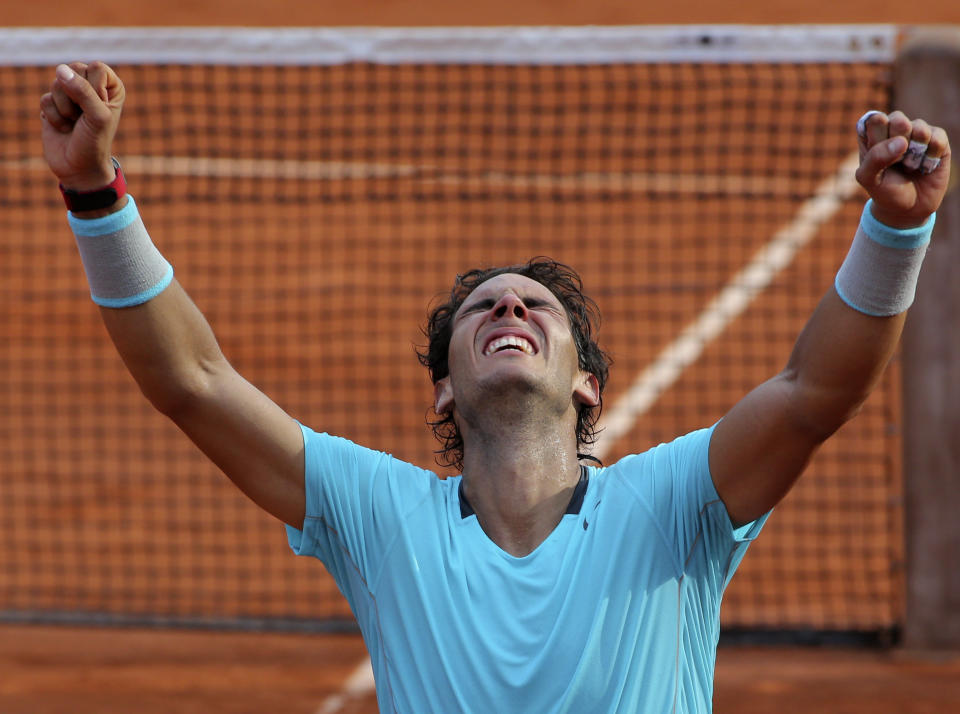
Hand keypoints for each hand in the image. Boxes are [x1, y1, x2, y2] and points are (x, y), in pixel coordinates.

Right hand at [40, 61, 124, 190]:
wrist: (79, 167)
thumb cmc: (96, 142)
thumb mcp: (98, 116)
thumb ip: (83, 91)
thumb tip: (61, 69)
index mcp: (111, 86)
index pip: (97, 68)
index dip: (94, 89)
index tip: (101, 108)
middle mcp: (91, 86)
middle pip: (73, 70)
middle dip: (76, 97)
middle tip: (85, 116)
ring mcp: (70, 94)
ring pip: (57, 83)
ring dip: (65, 109)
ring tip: (75, 123)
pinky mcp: (52, 104)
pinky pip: (45, 99)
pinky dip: (54, 116)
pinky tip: (63, 127)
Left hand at [854, 110, 950, 228]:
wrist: (909, 208)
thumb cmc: (884, 190)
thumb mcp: (868, 179)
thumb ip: (875, 159)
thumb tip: (902, 141)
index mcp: (872, 134)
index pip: (875, 119)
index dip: (879, 138)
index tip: (878, 156)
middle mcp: (894, 129)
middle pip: (898, 118)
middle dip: (897, 143)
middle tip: (896, 162)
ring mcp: (916, 132)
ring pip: (919, 127)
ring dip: (915, 152)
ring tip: (909, 166)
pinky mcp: (937, 139)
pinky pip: (938, 137)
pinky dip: (930, 156)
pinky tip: (925, 166)